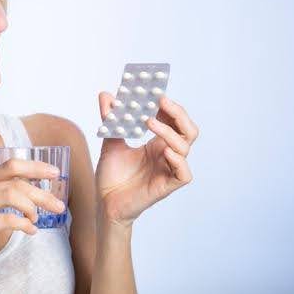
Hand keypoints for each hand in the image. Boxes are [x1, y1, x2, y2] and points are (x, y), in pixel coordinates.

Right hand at [0, 158, 66, 275]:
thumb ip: (6, 192)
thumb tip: (39, 189)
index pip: (12, 165)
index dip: (35, 166)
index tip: (55, 172)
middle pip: (17, 182)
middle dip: (42, 194)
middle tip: (59, 206)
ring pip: (12, 196)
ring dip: (31, 208)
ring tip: (36, 219)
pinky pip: (7, 220)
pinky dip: (24, 224)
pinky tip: (30, 230)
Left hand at [95, 92, 199, 227]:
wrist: (104, 201)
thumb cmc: (112, 175)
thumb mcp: (110, 141)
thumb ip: (111, 118)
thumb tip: (105, 94)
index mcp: (157, 143)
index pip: (174, 120)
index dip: (170, 106)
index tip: (156, 92)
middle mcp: (167, 154)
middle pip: (188, 130)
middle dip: (178, 113)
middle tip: (161, 101)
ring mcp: (168, 169)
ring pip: (185, 147)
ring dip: (169, 131)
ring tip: (148, 122)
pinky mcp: (167, 185)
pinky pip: (184, 173)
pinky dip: (178, 160)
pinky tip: (165, 152)